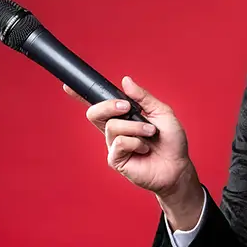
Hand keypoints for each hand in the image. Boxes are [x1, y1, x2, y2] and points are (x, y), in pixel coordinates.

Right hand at [63, 75, 198, 197]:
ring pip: (112, 126)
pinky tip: (144, 149)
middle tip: (127, 107)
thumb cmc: (171, 141)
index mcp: (123, 117)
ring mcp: (114, 145)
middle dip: (108, 106)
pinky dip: (136, 142)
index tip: (68, 86)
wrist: (178, 166)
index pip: (99, 105)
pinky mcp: (116, 160)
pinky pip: (119, 143)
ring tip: (150, 133)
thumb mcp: (162, 112)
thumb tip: (125, 81)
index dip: (81, 96)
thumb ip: (143, 97)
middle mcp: (115, 131)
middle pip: (94, 113)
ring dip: (135, 127)